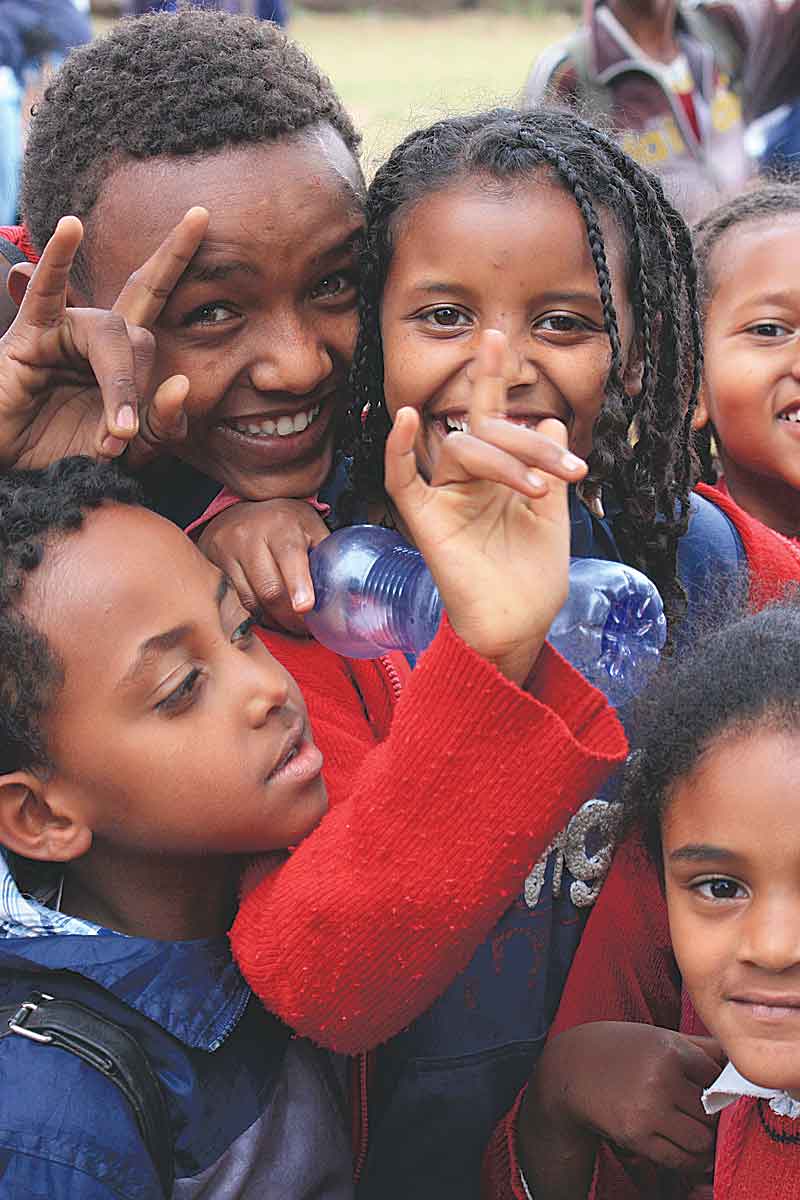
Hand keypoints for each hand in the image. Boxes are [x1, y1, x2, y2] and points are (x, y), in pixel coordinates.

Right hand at [0, 207, 208, 469]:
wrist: (20, 475)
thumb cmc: (68, 455)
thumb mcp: (132, 450)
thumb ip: (163, 425)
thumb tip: (180, 384)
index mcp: (120, 352)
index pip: (154, 297)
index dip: (175, 257)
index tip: (202, 213)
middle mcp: (92, 334)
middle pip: (138, 330)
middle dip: (143, 386)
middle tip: (127, 436)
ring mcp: (60, 332)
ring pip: (109, 333)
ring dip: (119, 386)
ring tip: (115, 434)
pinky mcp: (27, 338)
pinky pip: (46, 294)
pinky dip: (58, 261)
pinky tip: (70, 228)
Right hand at [198, 499, 329, 634]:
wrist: (242, 509)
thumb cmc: (284, 523)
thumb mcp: (310, 526)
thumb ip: (326, 554)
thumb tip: (347, 590)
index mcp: (282, 526)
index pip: (289, 556)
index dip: (298, 585)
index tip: (305, 607)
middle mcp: (250, 537)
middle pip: (269, 589)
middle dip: (291, 617)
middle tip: (305, 628)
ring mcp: (227, 552)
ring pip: (250, 601)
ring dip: (272, 620)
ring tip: (287, 622)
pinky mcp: (213, 566)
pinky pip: (234, 602)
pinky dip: (253, 614)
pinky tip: (266, 614)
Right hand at [384, 329, 586, 684]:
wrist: (519, 626)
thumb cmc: (534, 579)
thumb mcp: (554, 517)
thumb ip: (547, 469)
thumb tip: (550, 419)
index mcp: (496, 474)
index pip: (491, 416)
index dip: (491, 375)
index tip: (501, 337)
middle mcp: (468, 480)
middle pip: (485, 428)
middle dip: (529, 441)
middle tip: (568, 471)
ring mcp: (445, 497)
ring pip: (462, 446)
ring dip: (505, 459)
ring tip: (539, 490)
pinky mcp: (426, 520)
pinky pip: (401, 479)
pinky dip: (399, 448)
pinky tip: (407, 418)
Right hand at [519, 1022, 723, 1197]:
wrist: (572, 1069)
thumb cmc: (621, 1049)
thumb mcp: (659, 1036)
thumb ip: (700, 1047)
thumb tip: (737, 1063)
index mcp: (670, 1049)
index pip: (716, 1077)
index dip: (716, 1085)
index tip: (708, 1089)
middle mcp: (661, 1079)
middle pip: (711, 1111)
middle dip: (711, 1115)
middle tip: (701, 1113)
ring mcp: (648, 1110)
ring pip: (701, 1139)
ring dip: (703, 1140)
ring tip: (694, 1130)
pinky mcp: (637, 1136)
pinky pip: (680, 1158)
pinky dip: (690, 1159)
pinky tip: (684, 1147)